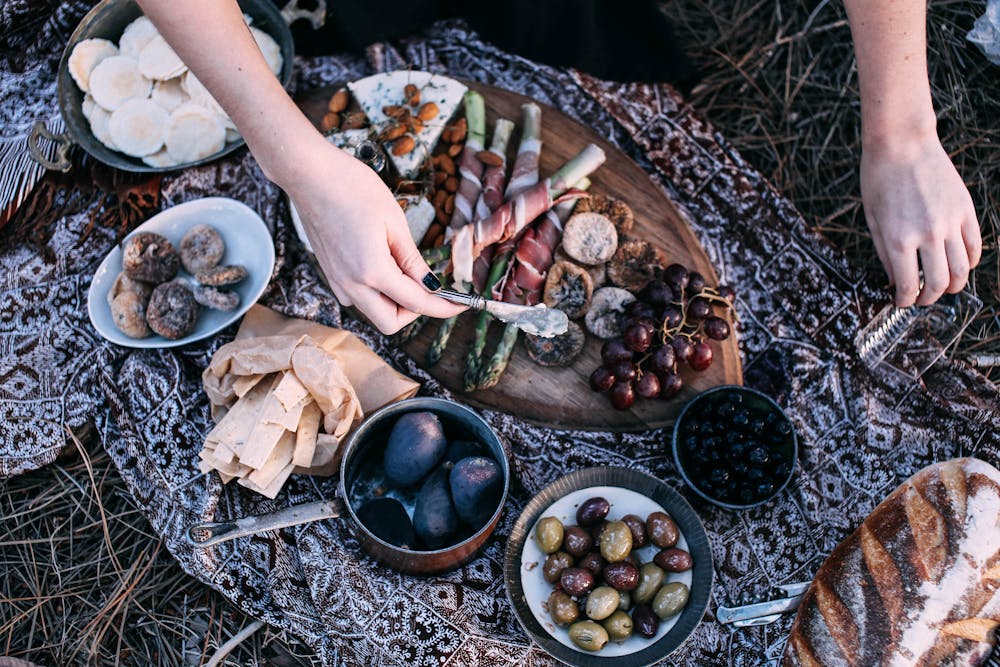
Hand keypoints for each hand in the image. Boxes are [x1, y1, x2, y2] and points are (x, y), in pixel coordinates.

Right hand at [285, 141, 464, 332]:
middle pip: (390, 322)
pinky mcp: (331, 274)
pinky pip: (360, 297)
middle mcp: (351, 285)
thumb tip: (431, 285)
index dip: (444, 307)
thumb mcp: (394, 222)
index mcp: (371, 271)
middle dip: (415, 311)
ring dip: (396, 302)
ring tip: (408, 268)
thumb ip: (412, 260)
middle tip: (432, 288)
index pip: (416, 303)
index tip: (461, 305)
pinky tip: (387, 264)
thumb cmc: (350, 188)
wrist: (308, 174)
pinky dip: (379, 291)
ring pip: (374, 311)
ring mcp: (337, 282)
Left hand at [860, 132, 980, 306]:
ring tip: (943, 286)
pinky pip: (975, 246)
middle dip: (930, 298)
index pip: (908, 285)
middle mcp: (928, 233)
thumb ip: (885, 253)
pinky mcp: (966, 209)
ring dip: (953, 285)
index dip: (905, 300)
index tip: (902, 301)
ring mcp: (951, 221)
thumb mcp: (873, 220)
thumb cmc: (879, 180)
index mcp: (899, 239)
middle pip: (939, 282)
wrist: (902, 143)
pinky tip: (959, 265)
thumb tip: (895, 281)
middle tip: (923, 298)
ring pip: (962, 269)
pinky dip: (969, 262)